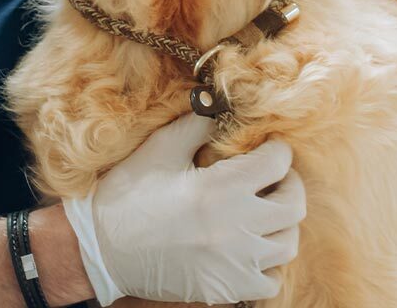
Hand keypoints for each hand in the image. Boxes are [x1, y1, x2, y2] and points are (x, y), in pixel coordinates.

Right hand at [61, 113, 304, 305]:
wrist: (103, 248)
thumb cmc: (129, 193)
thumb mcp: (161, 148)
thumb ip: (197, 125)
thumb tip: (221, 107)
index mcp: (220, 189)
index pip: (278, 163)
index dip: (276, 149)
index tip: (267, 147)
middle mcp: (236, 229)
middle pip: (293, 205)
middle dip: (288, 183)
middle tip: (272, 175)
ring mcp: (235, 265)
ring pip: (287, 243)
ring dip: (280, 222)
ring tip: (261, 209)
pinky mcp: (228, 290)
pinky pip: (270, 278)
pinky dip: (267, 261)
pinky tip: (248, 245)